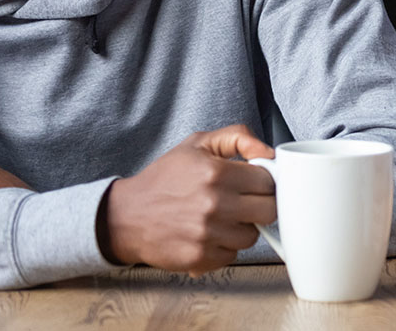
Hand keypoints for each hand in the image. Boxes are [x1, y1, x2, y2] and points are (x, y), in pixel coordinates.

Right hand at [100, 125, 275, 272]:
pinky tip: (209, 233)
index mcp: (217, 173)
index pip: (268, 181)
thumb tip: (268, 153)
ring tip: (222, 217)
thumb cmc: (163, 179)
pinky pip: (232, 254)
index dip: (263, 180)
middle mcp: (214, 205)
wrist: (126, 215)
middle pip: (269, 210)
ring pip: (252, 235)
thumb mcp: (198, 144)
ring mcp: (208, 234)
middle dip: (260, 204)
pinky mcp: (200, 258)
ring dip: (242, 227)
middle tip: (244, 200)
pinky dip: (225, 246)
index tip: (253, 182)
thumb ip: (238, 137)